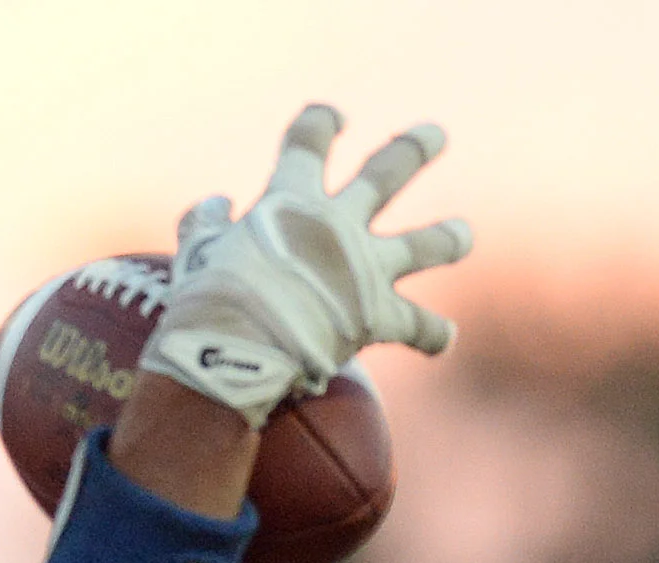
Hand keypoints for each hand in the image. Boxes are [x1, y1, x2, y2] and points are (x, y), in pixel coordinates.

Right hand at [141, 104, 472, 426]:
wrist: (237, 347)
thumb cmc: (208, 299)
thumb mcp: (196, 251)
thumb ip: (205, 224)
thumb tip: (217, 206)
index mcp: (291, 197)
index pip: (310, 141)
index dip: (321, 125)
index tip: (333, 119)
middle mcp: (338, 224)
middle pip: (386, 172)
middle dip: (412, 150)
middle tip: (436, 135)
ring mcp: (364, 268)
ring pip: (421, 245)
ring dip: (446, 238)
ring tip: (462, 235)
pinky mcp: (378, 315)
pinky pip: (417, 325)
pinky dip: (432, 332)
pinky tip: (444, 337)